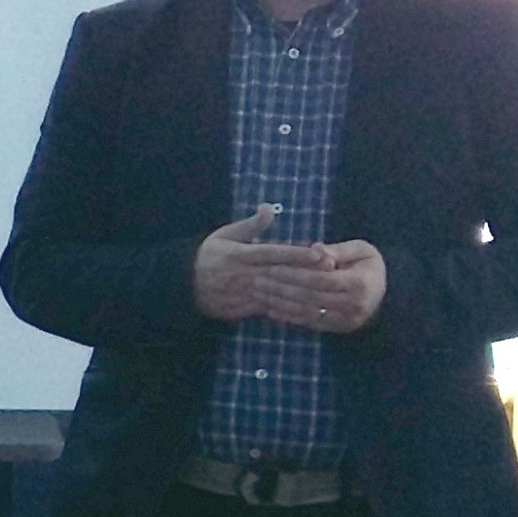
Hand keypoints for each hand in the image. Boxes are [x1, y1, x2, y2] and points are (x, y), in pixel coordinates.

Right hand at [192, 206, 327, 322]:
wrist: (185, 284)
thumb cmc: (210, 254)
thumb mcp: (226, 234)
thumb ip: (251, 224)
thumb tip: (269, 207)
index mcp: (239, 255)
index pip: (272, 253)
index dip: (296, 253)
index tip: (319, 252)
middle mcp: (242, 274)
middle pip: (279, 273)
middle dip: (306, 272)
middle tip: (332, 269)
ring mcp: (243, 294)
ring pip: (276, 293)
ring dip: (301, 292)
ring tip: (325, 289)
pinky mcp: (242, 309)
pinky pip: (268, 309)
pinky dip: (287, 308)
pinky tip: (306, 306)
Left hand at [249, 239, 385, 334]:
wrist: (385, 292)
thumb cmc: (367, 265)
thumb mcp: (359, 250)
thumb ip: (336, 250)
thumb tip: (314, 249)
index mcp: (360, 284)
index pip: (319, 279)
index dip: (293, 274)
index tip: (270, 267)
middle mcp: (354, 306)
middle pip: (309, 297)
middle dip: (280, 289)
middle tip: (255, 281)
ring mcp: (347, 321)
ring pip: (306, 313)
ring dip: (279, 304)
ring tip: (257, 294)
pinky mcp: (339, 329)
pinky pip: (309, 324)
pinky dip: (288, 317)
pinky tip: (270, 310)